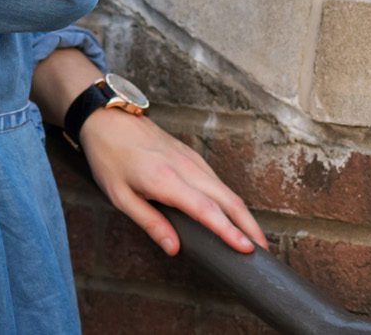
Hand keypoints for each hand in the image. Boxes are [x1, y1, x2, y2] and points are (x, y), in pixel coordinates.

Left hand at [78, 111, 268, 257]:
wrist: (107, 118)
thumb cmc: (109, 157)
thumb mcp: (120, 196)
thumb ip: (150, 223)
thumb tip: (174, 248)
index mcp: (166, 180)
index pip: (206, 210)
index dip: (229, 232)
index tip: (247, 249)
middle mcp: (186, 168)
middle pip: (228, 200)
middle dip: (250, 227)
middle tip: (263, 253)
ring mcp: (192, 159)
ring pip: (226, 190)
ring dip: (244, 215)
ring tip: (255, 240)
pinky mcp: (192, 156)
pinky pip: (217, 181)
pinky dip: (231, 201)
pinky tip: (234, 215)